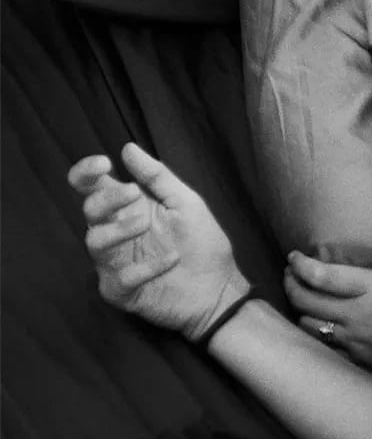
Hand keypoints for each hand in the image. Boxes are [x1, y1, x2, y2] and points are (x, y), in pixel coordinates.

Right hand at [69, 144, 247, 339]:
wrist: (219, 289)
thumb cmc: (202, 244)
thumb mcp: (187, 204)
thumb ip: (158, 177)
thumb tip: (128, 148)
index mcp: (126, 209)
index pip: (91, 187)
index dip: (86, 173)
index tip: (103, 163)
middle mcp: (115, 233)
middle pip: (90, 211)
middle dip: (106, 199)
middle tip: (132, 193)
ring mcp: (114, 263)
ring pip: (94, 242)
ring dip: (119, 230)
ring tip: (146, 224)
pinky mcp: (120, 291)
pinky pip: (119, 277)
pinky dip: (145, 267)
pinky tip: (171, 260)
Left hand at [285, 253, 371, 393]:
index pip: (322, 275)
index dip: (301, 265)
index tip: (295, 257)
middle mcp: (357, 313)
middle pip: (304, 299)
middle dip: (290, 284)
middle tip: (290, 275)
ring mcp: (352, 339)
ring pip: (306, 323)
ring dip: (300, 310)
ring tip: (302, 301)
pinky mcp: (355, 359)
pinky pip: (324, 345)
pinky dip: (316, 334)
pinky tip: (319, 328)